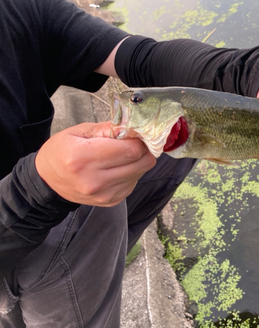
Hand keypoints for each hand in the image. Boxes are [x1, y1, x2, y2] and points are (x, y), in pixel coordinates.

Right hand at [35, 122, 155, 206]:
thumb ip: (107, 128)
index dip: (139, 139)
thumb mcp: (78, 131)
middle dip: (143, 149)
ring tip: (120, 156)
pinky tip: (116, 169)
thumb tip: (132, 126)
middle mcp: (95, 180)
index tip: (136, 134)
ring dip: (137, 162)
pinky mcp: (111, 201)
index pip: (131, 150)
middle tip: (133, 143)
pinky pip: (133, 183)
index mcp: (84, 157)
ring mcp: (104, 194)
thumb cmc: (62, 152)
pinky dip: (131, 173)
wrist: (47, 181)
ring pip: (141, 173)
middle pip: (142, 163)